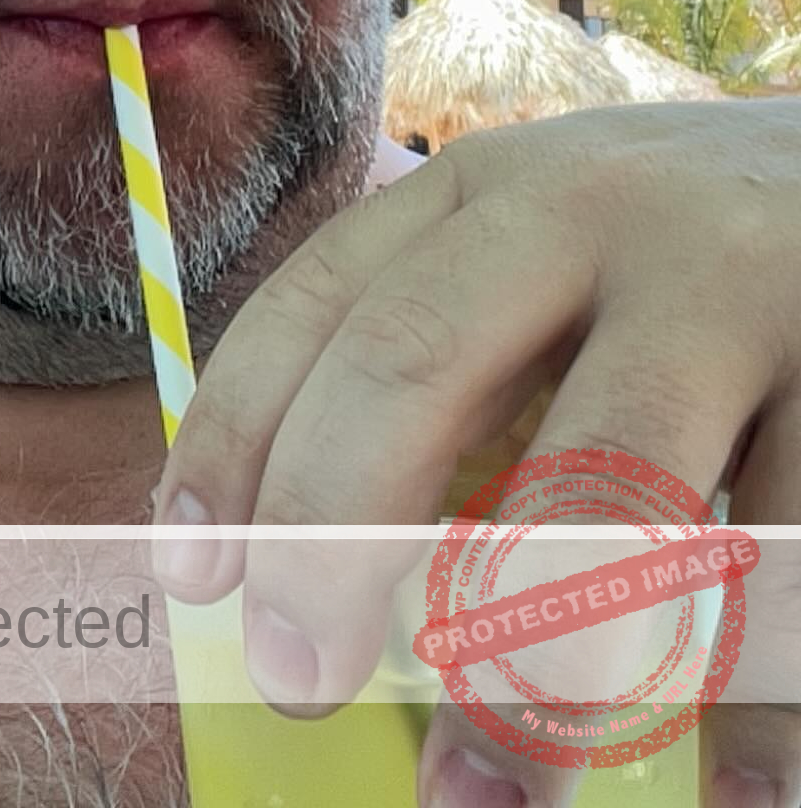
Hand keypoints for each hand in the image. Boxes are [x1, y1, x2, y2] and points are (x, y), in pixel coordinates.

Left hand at [153, 99, 800, 806]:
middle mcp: (587, 207)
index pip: (318, 302)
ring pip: (607, 480)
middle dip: (330, 533)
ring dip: (533, 661)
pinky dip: (758, 701)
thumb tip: (323, 572)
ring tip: (482, 794)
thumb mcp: (553, 250)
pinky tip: (734, 797)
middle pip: (414, 361)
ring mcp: (727, 277)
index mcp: (483, 187)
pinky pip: (792, 551)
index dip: (234, 437)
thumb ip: (459, 360)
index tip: (192, 576)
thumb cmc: (682, 254)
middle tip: (297, 683)